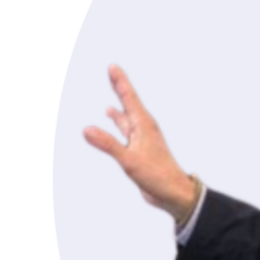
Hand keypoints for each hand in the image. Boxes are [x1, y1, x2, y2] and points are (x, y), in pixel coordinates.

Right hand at [84, 64, 199, 221]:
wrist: (173, 193)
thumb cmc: (157, 177)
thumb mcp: (129, 160)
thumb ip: (108, 145)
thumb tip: (86, 129)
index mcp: (144, 126)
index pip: (130, 98)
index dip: (121, 82)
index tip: (113, 66)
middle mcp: (144, 129)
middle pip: (129, 103)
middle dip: (120, 87)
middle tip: (113, 71)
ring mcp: (142, 139)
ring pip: (127, 117)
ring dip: (119, 105)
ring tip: (113, 93)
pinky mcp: (140, 150)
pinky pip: (126, 130)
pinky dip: (118, 122)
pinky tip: (113, 119)